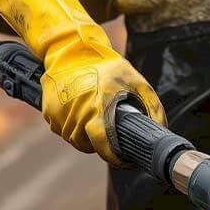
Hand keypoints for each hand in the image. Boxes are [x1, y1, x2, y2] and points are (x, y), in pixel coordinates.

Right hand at [40, 48, 165, 165]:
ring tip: (92, 118)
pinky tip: (77, 110)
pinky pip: (60, 127)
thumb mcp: (136, 82)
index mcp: (98, 109)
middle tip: (106, 131)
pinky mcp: (48, 110)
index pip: (103, 147)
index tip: (123, 160)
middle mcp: (77, 113)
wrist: (72, 49)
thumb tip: (161, 130)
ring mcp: (60, 113)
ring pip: (72, 138)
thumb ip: (152, 107)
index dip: (113, 157)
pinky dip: (68, 124)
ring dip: (82, 135)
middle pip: (86, 145)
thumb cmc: (106, 65)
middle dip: (97, 144)